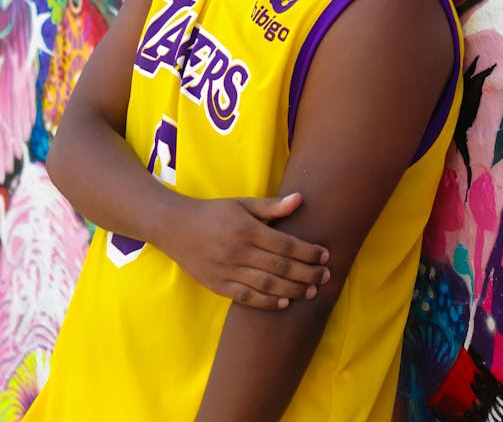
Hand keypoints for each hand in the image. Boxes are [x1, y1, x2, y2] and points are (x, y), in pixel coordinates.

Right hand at [163, 192, 329, 309]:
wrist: (175, 227)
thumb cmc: (213, 212)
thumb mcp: (241, 203)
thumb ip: (271, 206)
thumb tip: (301, 199)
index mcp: (246, 229)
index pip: (285, 244)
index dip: (308, 251)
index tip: (325, 255)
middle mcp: (238, 251)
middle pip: (280, 267)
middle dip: (307, 273)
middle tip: (327, 276)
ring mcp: (227, 271)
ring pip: (267, 285)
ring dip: (293, 290)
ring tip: (312, 292)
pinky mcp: (218, 285)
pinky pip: (246, 298)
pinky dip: (266, 303)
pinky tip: (284, 303)